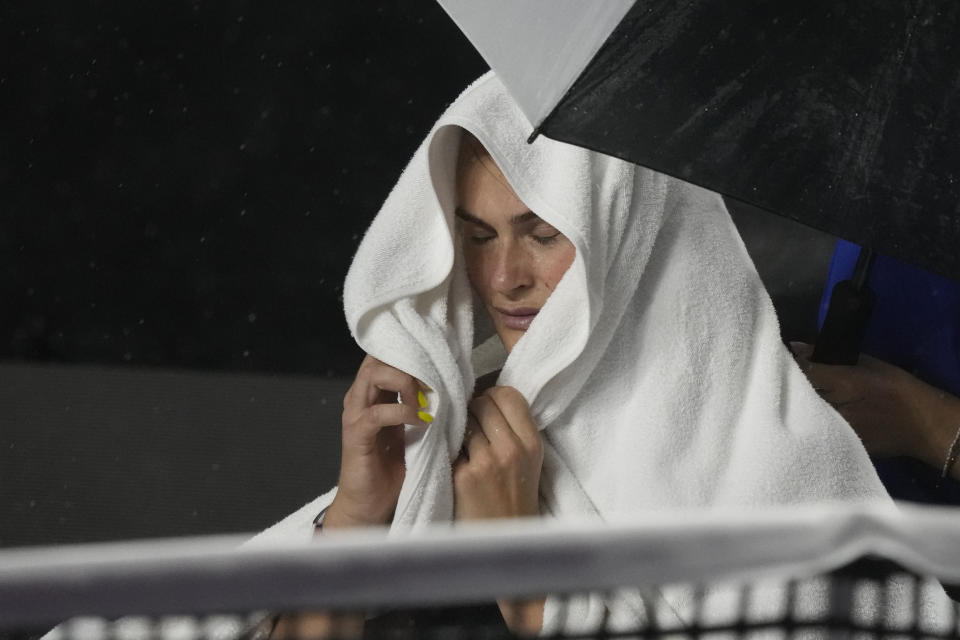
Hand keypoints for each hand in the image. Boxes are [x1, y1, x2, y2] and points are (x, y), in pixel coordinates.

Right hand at [324, 355, 430, 528]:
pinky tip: (421, 422)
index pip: (388, 355)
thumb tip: (456, 384)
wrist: (370, 506)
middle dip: (410, 362)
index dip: (412, 350)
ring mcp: (356, 414)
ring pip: (374, 374)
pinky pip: (377, 412)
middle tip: (434, 381)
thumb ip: (426, 405)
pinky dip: (402, 412)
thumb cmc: (395, 468)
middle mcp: (361, 397)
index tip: (440, 360)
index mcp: (376, 393)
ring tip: (426, 402)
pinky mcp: (356, 435)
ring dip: (406, 383)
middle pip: (379, 357)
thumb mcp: (416, 429)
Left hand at [453, 386, 542, 520]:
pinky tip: (456, 465)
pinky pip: (450, 445)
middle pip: (483, 403)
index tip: (488, 409)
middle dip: (473, 411)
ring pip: (463, 421)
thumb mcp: (529, 462)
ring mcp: (486, 462)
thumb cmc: (514, 500)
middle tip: (473, 430)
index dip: (493, 396)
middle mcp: (512, 449)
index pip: (509, 394)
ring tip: (466, 449)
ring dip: (459, 430)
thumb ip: (514, 431)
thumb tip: (485, 397)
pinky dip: (450, 451)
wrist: (504, 544)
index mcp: (532, 443)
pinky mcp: (463, 476)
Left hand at [790, 341, 959, 466]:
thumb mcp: (867, 364)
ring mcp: (839, 429)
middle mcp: (838, 408)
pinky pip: (818, 432)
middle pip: (800, 397)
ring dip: (798, 408)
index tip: (782, 363)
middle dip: (791, 389)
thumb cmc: (896, 388)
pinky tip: (810, 419)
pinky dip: (811, 424)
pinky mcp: (841, 445)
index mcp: (844, 383)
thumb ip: (828, 357)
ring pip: (805, 416)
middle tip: (784, 382)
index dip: (790, 368)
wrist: (922, 425)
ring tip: (793, 400)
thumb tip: (796, 347)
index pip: (804, 373)